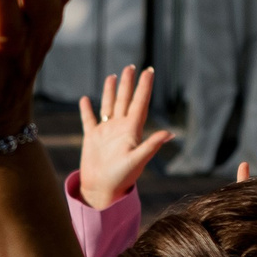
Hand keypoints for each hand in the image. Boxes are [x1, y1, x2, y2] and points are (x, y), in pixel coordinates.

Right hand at [76, 65, 173, 208]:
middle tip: (132, 66)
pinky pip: (89, 120)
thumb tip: (170, 134)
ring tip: (112, 76)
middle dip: (128, 83)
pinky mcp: (92, 138)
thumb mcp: (137, 161)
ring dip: (110, 91)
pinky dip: (87, 109)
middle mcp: (120, 128)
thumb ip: (151, 145)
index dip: (145, 87)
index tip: (150, 71)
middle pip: (125, 100)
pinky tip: (85, 99)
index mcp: (132, 130)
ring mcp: (106, 132)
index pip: (139, 103)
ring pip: (109, 106)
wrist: (102, 191)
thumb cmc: (121, 178)